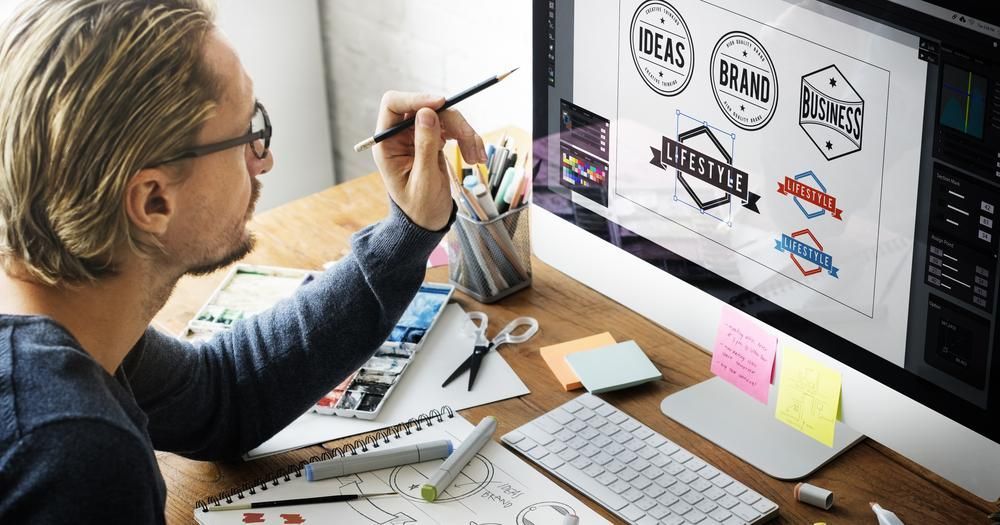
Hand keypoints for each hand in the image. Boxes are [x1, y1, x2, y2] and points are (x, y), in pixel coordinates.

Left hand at [372, 92, 486, 230]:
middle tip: (470, 142)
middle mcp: (400, 135)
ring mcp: (417, 136)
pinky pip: (452, 128)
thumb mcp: (423, 180)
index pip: (394, 104)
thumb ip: (424, 145)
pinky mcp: (433, 139)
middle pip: (426, 108)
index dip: (416, 99)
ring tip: (476, 159)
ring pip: (444, 116)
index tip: (442, 103)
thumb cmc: (420, 208)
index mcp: (387, 144)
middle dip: (451, 121)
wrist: (428, 222)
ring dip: (465, 133)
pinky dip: (467, 139)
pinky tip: (476, 157)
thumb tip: (427, 112)